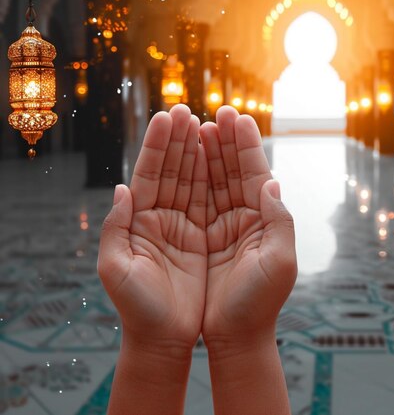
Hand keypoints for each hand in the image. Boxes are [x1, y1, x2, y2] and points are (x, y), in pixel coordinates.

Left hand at [98, 105, 207, 351]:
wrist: (166, 338)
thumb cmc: (138, 308)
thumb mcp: (117, 269)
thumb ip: (117, 227)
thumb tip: (122, 189)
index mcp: (139, 221)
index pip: (150, 174)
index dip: (158, 145)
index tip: (168, 117)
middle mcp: (161, 219)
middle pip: (172, 171)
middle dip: (180, 141)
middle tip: (188, 110)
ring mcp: (185, 227)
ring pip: (193, 182)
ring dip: (199, 153)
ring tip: (208, 124)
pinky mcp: (206, 239)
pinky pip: (213, 203)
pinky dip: (217, 180)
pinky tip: (221, 159)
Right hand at [199, 106, 296, 344]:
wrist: (234, 337)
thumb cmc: (259, 303)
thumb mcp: (279, 262)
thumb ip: (278, 219)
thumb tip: (271, 182)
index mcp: (265, 220)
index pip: (254, 173)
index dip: (246, 145)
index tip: (236, 117)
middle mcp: (244, 218)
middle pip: (232, 171)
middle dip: (224, 141)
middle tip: (214, 112)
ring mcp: (221, 226)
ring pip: (212, 181)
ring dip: (206, 153)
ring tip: (196, 125)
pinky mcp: (200, 238)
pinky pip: (194, 201)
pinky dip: (190, 178)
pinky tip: (185, 158)